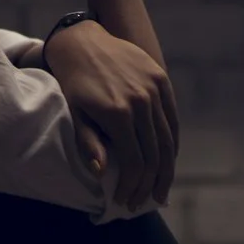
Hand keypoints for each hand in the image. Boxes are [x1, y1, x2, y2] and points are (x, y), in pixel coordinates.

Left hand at [41, 19, 179, 209]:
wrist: (82, 41)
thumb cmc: (72, 82)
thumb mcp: (74, 113)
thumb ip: (89, 143)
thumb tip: (102, 173)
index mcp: (118, 113)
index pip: (135, 162)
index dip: (133, 186)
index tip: (125, 201)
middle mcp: (141, 101)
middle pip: (155, 155)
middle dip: (151, 184)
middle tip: (145, 202)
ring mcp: (154, 88)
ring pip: (168, 139)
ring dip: (166, 169)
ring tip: (160, 189)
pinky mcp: (160, 78)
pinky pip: (172, 118)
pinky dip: (172, 142)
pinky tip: (168, 159)